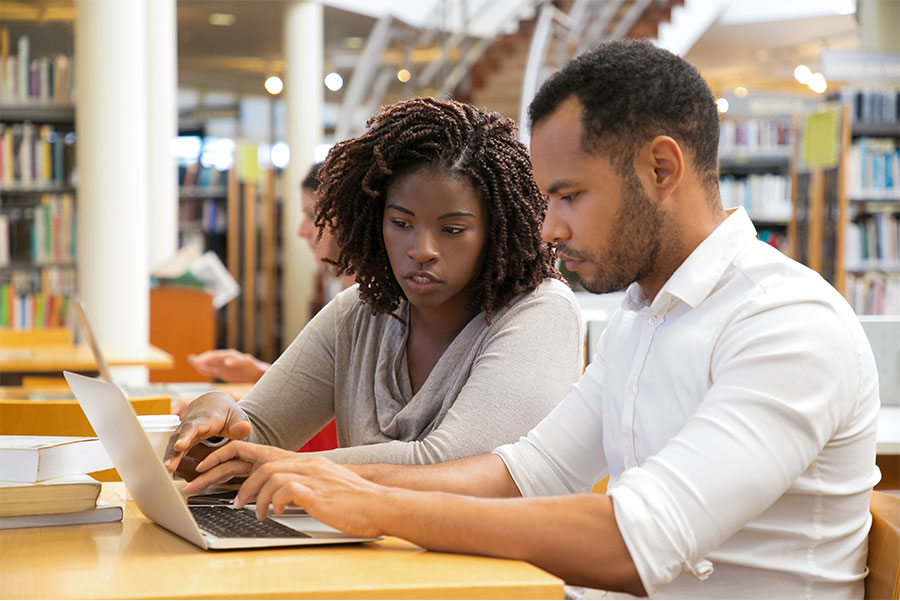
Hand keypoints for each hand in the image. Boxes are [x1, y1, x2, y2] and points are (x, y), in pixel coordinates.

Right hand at [163, 391, 251, 474]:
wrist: (213, 405)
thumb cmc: (226, 413)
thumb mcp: (236, 416)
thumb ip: (240, 424)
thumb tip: (244, 428)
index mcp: (205, 418)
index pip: (194, 427)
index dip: (186, 436)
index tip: (180, 446)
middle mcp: (191, 424)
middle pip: (179, 437)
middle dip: (173, 452)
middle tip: (168, 466)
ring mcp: (184, 432)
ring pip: (174, 445)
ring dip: (170, 458)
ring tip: (167, 472)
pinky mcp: (182, 440)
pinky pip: (175, 450)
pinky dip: (172, 460)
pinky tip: (170, 473)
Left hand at [187, 349, 269, 382]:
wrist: (260, 375)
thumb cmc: (241, 373)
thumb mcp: (224, 372)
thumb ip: (211, 369)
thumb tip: (196, 366)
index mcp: (224, 360)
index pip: (210, 358)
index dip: (201, 359)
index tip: (190, 360)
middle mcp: (230, 357)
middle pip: (217, 355)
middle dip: (206, 357)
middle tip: (196, 361)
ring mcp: (239, 359)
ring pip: (227, 355)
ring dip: (217, 357)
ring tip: (208, 360)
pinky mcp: (248, 361)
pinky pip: (241, 360)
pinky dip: (233, 361)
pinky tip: (227, 363)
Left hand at [187, 442, 390, 537]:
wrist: (381, 503)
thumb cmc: (355, 501)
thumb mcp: (323, 489)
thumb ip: (300, 487)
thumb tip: (279, 498)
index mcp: (304, 462)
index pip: (259, 451)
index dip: (228, 456)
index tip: (206, 468)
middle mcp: (304, 464)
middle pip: (256, 462)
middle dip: (227, 477)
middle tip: (213, 494)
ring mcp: (310, 475)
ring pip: (266, 475)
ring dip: (250, 494)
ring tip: (246, 510)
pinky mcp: (315, 491)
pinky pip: (283, 490)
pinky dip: (272, 502)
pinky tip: (272, 514)